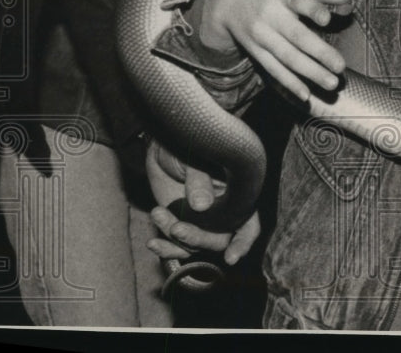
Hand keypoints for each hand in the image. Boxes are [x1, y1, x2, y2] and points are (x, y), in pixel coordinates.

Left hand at [145, 141, 259, 265]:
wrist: (164, 145)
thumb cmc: (187, 143)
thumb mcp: (195, 158)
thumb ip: (200, 181)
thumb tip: (201, 206)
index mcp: (235, 195)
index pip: (248, 223)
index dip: (243, 241)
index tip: (231, 257)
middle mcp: (221, 212)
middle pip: (218, 239)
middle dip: (198, 238)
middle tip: (178, 229)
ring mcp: (200, 221)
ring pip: (194, 245)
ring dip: (175, 238)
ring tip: (158, 215)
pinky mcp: (180, 223)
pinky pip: (176, 245)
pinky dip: (165, 248)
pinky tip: (152, 243)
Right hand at [201, 0, 353, 99]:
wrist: (227, 1)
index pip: (298, 0)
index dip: (312, 9)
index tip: (326, 19)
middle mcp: (271, 16)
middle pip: (296, 36)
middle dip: (319, 52)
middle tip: (340, 67)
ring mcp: (262, 36)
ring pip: (287, 57)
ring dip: (310, 73)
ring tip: (331, 84)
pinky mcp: (256, 52)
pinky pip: (273, 70)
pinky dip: (289, 83)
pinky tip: (305, 95)